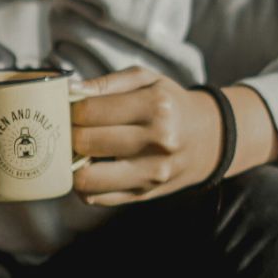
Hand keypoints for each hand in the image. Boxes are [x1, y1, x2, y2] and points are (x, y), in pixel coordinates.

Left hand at [70, 66, 221, 205]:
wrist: (209, 139)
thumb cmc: (170, 103)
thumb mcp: (147, 79)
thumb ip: (107, 82)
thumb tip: (71, 89)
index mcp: (156, 107)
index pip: (90, 111)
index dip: (70, 109)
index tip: (69, 108)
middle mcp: (157, 142)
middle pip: (86, 142)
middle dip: (68, 134)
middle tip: (69, 128)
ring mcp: (152, 173)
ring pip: (88, 179)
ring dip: (71, 164)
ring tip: (75, 150)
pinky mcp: (145, 194)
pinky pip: (98, 198)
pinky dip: (84, 185)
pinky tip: (89, 167)